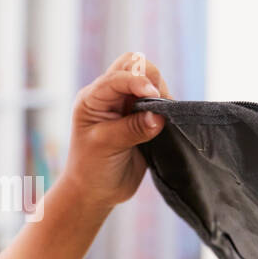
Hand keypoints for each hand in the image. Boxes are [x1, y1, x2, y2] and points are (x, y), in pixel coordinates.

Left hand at [56, 52, 171, 211]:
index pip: (118, 75)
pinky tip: (166, 122)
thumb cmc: (92, 169)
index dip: (137, 81)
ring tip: (161, 117)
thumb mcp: (107, 146)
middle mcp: (109, 97)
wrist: (96, 193)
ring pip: (149, 80)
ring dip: (160, 92)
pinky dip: (166, 105)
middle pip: (134, 65)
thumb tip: (159, 115)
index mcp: (92, 98)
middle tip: (159, 102)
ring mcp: (126, 106)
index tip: (154, 96)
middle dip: (150, 78)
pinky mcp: (142, 117)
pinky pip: (158, 100)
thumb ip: (132, 129)